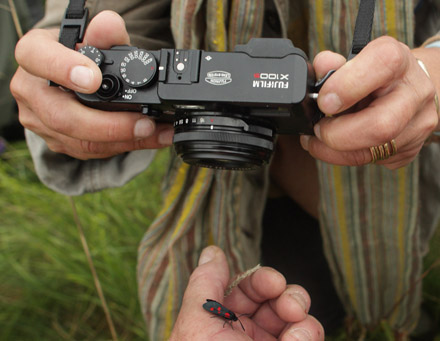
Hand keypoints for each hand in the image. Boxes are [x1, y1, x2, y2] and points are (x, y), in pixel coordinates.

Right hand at [10, 11, 172, 159]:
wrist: (73, 75)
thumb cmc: (80, 55)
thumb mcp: (93, 39)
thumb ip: (104, 34)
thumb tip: (110, 25)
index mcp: (33, 56)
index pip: (38, 59)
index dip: (64, 70)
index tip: (94, 79)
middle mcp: (32, 92)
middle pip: (63, 117)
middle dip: (110, 125)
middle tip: (145, 123)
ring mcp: (43, 122)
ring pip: (82, 141)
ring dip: (125, 140)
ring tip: (157, 132)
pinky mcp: (60, 142)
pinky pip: (92, 150)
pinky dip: (125, 145)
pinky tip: (148, 138)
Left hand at [170, 246, 323, 340]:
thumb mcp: (197, 324)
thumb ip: (205, 283)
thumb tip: (212, 250)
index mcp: (221, 321)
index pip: (246, 289)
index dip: (260, 280)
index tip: (273, 282)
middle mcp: (247, 334)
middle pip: (275, 299)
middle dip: (286, 295)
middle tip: (290, 304)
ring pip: (297, 318)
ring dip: (300, 316)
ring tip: (296, 324)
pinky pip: (306, 338)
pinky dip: (307, 335)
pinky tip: (298, 340)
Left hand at [301, 36, 438, 168]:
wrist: (410, 88)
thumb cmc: (377, 74)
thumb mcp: (355, 60)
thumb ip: (333, 65)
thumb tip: (320, 68)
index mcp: (398, 60)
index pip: (381, 67)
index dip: (346, 87)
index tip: (324, 102)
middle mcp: (414, 92)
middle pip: (381, 126)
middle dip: (337, 134)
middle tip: (317, 128)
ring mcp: (417, 125)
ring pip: (373, 152)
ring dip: (333, 151)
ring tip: (316, 140)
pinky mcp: (410, 149)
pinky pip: (372, 161)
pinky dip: (344, 157)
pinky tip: (335, 147)